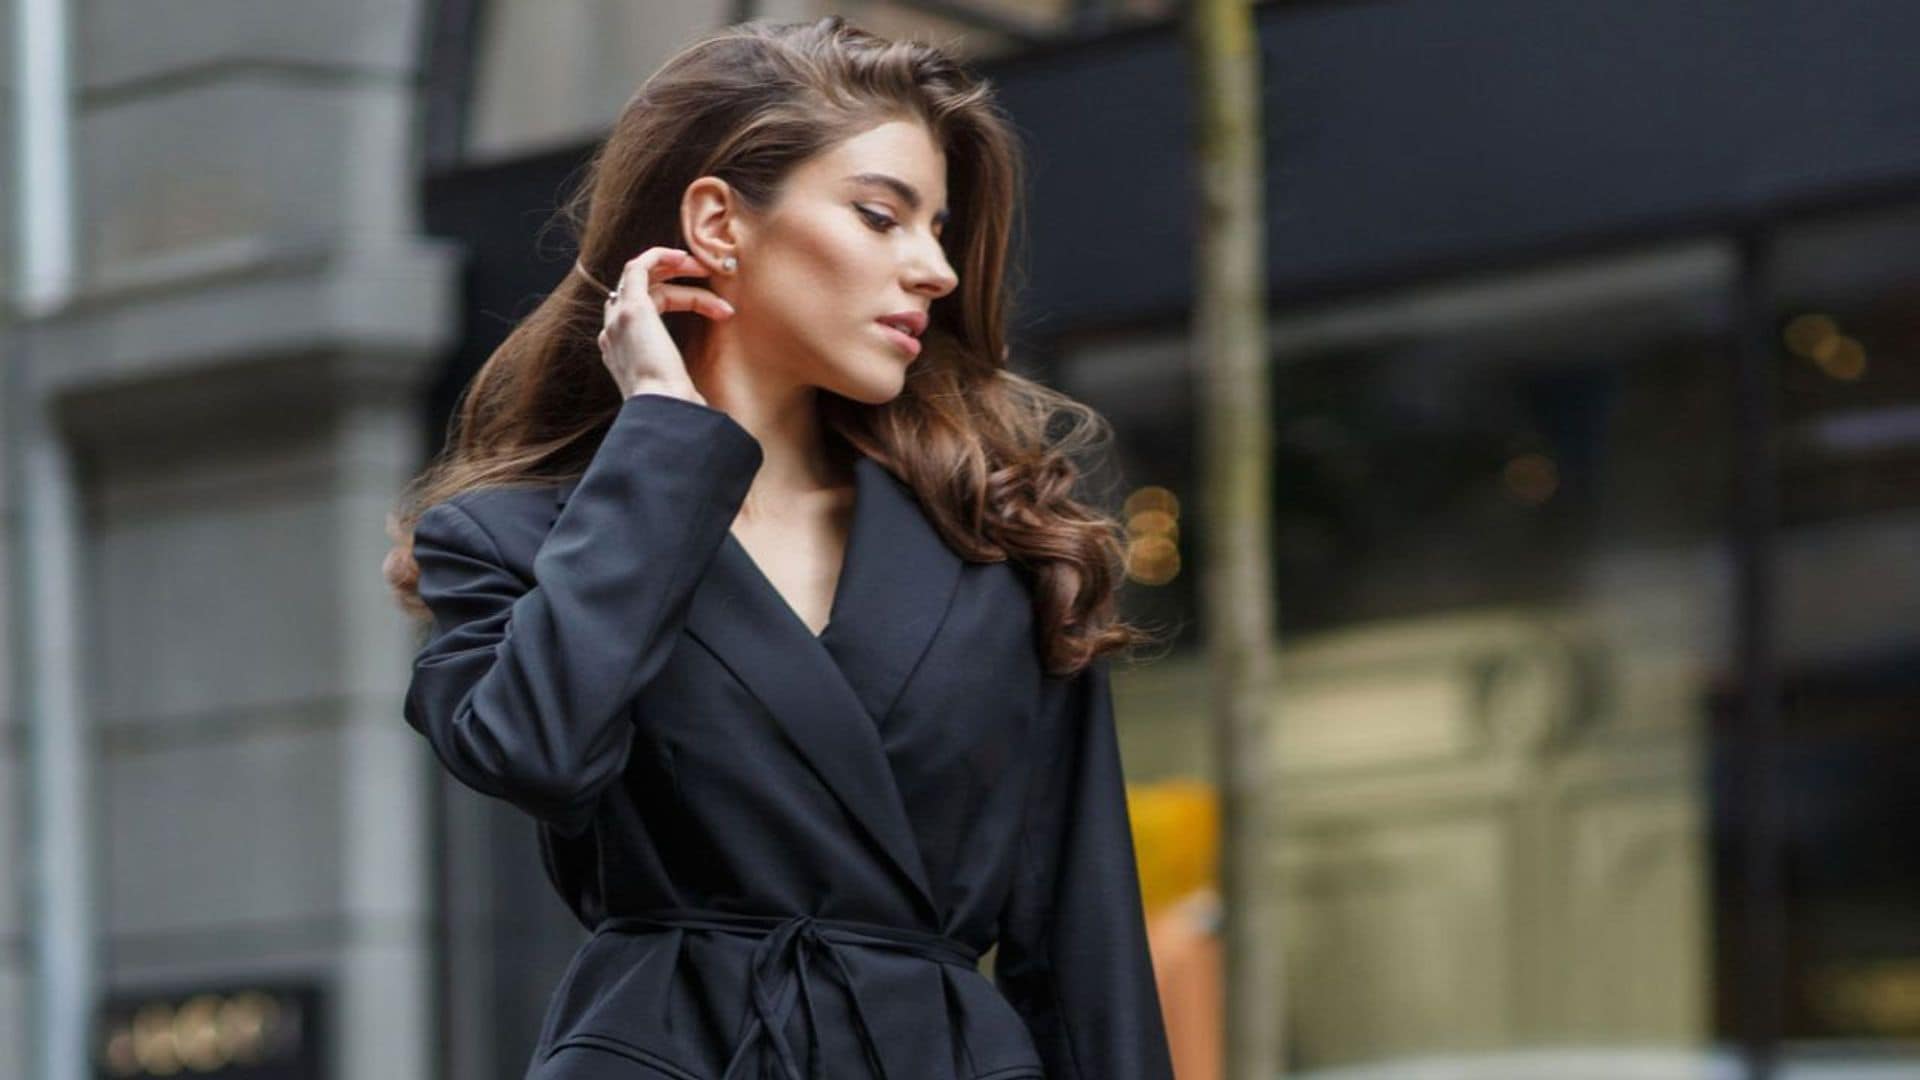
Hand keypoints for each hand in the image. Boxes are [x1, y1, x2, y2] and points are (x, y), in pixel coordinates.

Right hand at [595, 247, 734, 404]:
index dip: (678, 300)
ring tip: (705, 269)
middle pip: (640, 292)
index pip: (642, 314)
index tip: (713, 307)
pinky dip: (659, 256)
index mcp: (620, 354)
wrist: (664, 409)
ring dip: (673, 268)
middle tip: (706, 276)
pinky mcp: (631, 309)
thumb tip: (702, 399)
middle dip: (674, 279)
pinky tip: (684, 257)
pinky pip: (637, 268)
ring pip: (641, 279)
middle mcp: (612, 335)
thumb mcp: (677, 391)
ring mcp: (617, 320)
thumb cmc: (675, 407)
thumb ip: (679, 383)